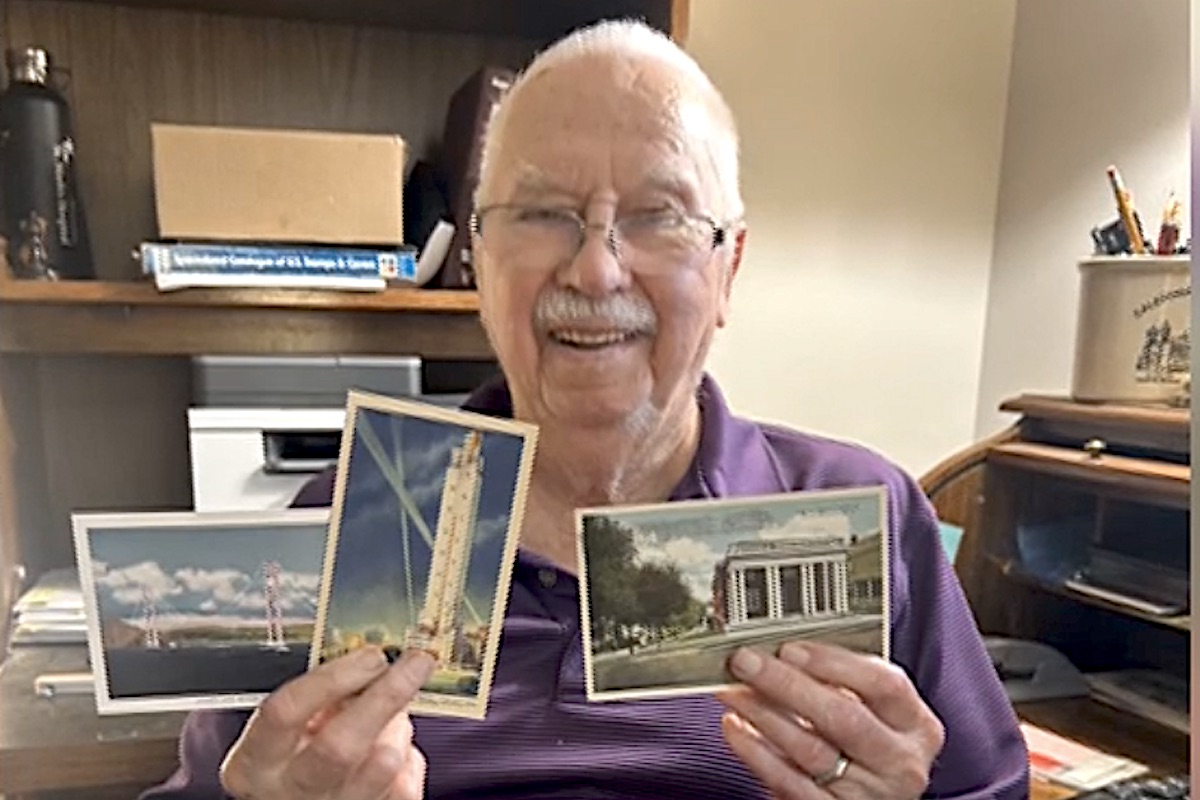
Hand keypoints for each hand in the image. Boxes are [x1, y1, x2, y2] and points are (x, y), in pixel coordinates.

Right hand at [219, 646, 436, 799]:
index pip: (287, 712)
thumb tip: (368, 665)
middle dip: (385, 696)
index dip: (333, 679)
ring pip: (382, 764)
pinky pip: (404, 785)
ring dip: (398, 729)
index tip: (371, 655)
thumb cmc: (292, 765)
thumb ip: (317, 699)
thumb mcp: (284, 731)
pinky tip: (393, 751)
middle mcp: (292, 791)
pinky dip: (408, 758)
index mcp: (258, 761)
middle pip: (340, 746)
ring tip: (392, 718)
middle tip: (416, 663)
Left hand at [716, 642, 944, 799]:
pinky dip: (757, 753)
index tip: (789, 648)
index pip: (884, 684)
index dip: (833, 663)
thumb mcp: (873, 712)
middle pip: (843, 718)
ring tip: (733, 690)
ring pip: (810, 749)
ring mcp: (868, 794)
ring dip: (763, 714)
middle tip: (747, 662)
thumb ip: (843, 682)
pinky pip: (789, 783)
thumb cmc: (866, 745)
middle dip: (787, 684)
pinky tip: (737, 729)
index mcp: (916, 726)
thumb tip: (784, 650)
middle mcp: (899, 762)